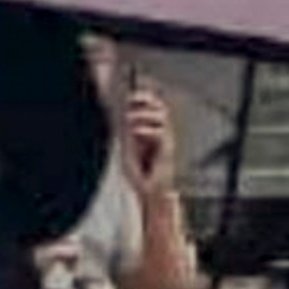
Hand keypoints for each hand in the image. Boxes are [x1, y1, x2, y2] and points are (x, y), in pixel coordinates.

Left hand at [119, 79, 178, 193]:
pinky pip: (160, 133)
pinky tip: (135, 131)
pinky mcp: (166, 151)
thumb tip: (122, 115)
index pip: (153, 106)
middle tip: (132, 101)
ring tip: (131, 119)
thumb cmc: (139, 173)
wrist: (150, 192)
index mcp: (151, 130)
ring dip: (144, 114)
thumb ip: (126, 132)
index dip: (143, 97)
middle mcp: (160, 133)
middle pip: (160, 106)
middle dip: (146, 100)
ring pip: (161, 116)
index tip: (130, 96)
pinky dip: (146, 130)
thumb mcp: (128, 148)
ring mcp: (165, 141)